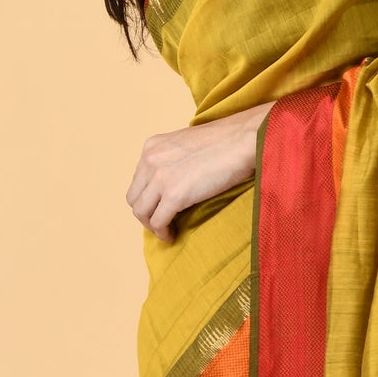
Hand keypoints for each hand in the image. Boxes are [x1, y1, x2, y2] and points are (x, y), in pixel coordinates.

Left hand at [126, 105, 270, 242]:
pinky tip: (172, 235)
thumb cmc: (227, 141)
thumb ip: (175, 159)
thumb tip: (178, 180)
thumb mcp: (188, 143)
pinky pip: (158, 222)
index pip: (138, 179)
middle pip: (134, 197)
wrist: (243, 141)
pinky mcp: (174, 195)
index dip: (148, 197)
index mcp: (152, 146)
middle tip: (162, 221)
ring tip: (166, 231)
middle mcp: (150, 160)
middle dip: (146, 212)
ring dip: (152, 225)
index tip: (160, 207)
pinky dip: (163, 233)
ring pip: (141, 212)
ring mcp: (160, 178)